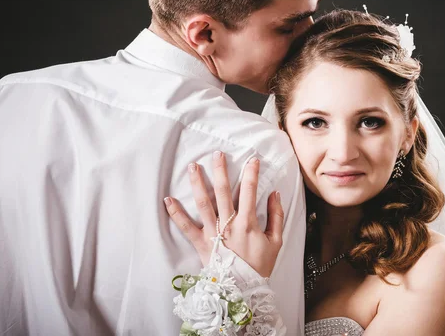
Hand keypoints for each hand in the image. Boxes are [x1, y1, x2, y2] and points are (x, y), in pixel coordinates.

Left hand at [164, 151, 283, 277]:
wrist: (243, 290)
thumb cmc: (260, 266)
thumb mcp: (276, 242)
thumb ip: (276, 216)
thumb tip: (274, 194)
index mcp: (248, 223)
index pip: (249, 190)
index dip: (251, 173)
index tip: (252, 159)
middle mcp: (229, 224)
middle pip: (223, 191)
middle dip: (220, 170)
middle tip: (217, 154)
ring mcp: (213, 233)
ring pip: (203, 203)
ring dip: (197, 183)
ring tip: (193, 166)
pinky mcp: (201, 243)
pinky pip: (186, 227)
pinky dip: (176, 213)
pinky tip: (168, 200)